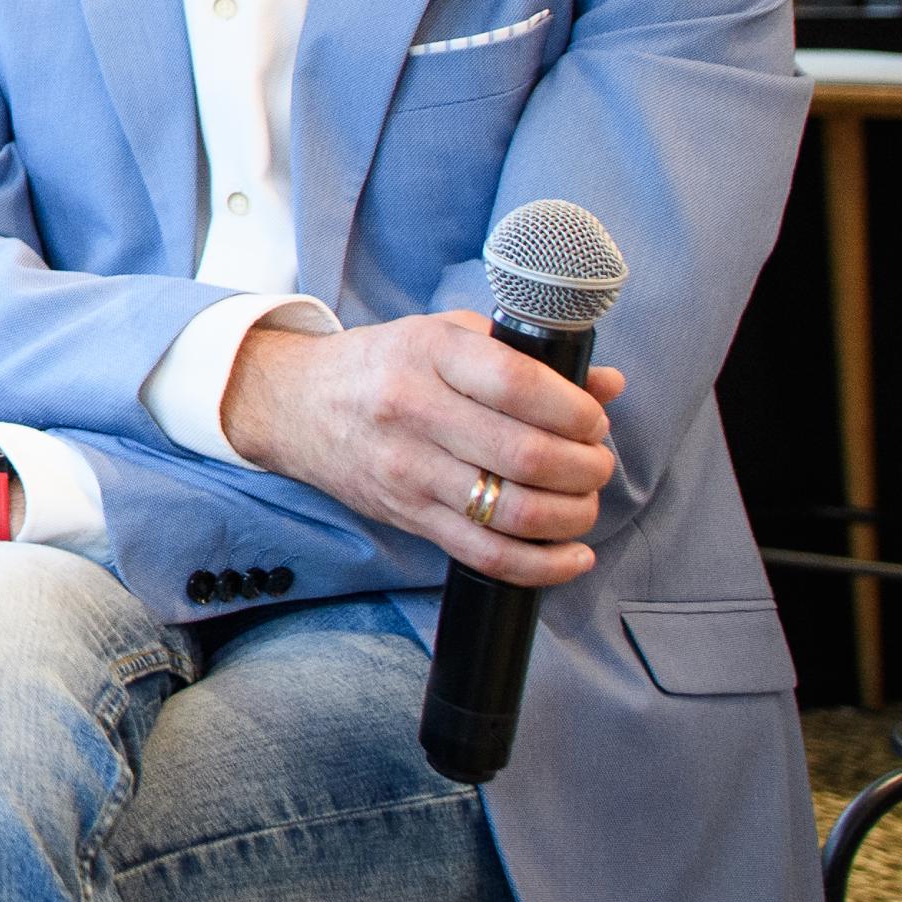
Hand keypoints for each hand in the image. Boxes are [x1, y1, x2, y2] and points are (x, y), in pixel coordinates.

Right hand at [221, 315, 628, 589]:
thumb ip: (523, 357)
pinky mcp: (408, 515)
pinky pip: (487, 555)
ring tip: (583, 501)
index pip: (519, 385)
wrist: (294, 404)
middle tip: (595, 463)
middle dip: (585, 467)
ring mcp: (408, 470)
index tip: (592, 421)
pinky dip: (543, 566)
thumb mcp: (444, 335)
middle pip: (526, 455)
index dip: (575, 410)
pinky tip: (573, 555)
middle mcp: (415, 410)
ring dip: (572, 515)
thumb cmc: (382, 365)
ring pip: (514, 512)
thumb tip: (607, 385)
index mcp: (429, 353)